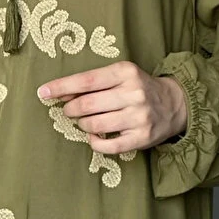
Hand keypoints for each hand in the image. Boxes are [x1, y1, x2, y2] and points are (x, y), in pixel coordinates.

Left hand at [36, 60, 187, 154]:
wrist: (175, 103)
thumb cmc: (138, 87)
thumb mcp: (120, 75)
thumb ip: (93, 83)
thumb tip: (61, 94)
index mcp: (125, 72)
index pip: (86, 80)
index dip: (61, 87)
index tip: (43, 92)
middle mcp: (133, 93)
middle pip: (87, 105)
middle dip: (70, 109)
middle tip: (69, 110)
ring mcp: (138, 117)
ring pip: (94, 125)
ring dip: (82, 124)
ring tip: (84, 121)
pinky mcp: (141, 138)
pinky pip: (108, 146)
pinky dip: (94, 142)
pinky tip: (93, 136)